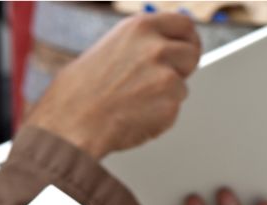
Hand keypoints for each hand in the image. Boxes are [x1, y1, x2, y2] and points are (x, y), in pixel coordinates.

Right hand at [26, 13, 199, 158]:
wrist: (74, 118)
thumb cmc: (86, 87)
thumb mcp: (114, 47)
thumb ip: (145, 43)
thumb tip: (172, 42)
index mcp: (140, 27)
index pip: (184, 24)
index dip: (187, 38)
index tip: (187, 46)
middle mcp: (156, 47)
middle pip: (192, 53)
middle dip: (183, 67)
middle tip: (162, 79)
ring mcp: (166, 76)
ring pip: (183, 85)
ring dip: (167, 94)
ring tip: (135, 99)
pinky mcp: (170, 103)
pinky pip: (174, 109)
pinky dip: (160, 114)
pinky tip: (135, 113)